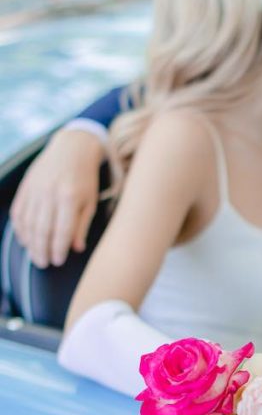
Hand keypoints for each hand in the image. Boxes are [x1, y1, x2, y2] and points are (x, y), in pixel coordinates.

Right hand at [10, 128, 104, 267]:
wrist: (71, 149)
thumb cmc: (85, 179)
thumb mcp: (90, 202)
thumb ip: (82, 225)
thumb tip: (76, 249)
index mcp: (69, 198)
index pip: (61, 230)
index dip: (58, 249)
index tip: (58, 262)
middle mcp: (49, 194)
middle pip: (41, 229)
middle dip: (41, 250)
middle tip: (43, 264)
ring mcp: (35, 189)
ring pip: (28, 223)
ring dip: (30, 243)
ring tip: (35, 256)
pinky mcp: (25, 187)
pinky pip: (19, 212)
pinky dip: (20, 228)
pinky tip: (25, 240)